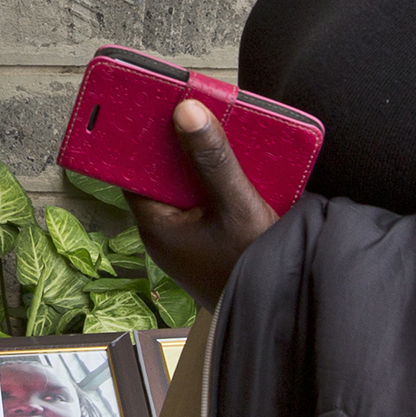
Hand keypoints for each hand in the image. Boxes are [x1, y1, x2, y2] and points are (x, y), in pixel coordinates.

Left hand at [127, 100, 277, 310]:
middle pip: (163, 172)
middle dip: (177, 139)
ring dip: (202, 157)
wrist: (283, 315)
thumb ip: (213, 158)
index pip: (131, 170)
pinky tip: (241, 159)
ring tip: (219, 124)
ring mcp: (189, 236)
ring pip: (188, 184)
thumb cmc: (251, 272)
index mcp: (156, 225)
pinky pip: (207, 198)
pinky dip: (220, 177)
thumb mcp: (235, 207)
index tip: (145, 101)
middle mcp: (167, 230)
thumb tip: (185, 110)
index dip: (137, 135)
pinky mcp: (211, 238)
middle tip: (190, 103)